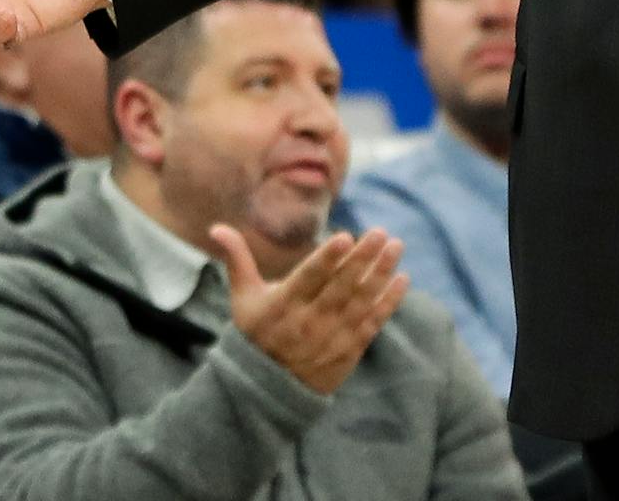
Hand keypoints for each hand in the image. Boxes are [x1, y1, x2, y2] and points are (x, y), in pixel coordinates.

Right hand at [210, 225, 408, 395]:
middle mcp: (307, 322)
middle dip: (362, 259)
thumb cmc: (256, 334)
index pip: (308, 280)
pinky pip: (372, 324)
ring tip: (396, 246)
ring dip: (381, 274)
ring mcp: (331, 338)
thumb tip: (217, 227)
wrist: (266, 391)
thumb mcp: (243, 299)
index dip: (327, 260)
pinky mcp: (348, 350)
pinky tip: (402, 278)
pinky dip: (388, 302)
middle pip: (340, 288)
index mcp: (282, 306)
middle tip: (380, 232)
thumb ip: (237, 260)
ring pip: (360, 303)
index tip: (346, 237)